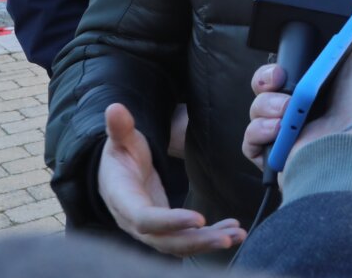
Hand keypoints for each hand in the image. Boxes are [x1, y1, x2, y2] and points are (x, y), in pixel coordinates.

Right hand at [98, 103, 244, 255]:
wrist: (116, 174)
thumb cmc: (121, 155)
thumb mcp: (121, 140)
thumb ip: (120, 128)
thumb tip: (114, 108)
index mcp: (123, 200)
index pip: (145, 219)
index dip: (171, 221)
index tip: (199, 218)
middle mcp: (135, 223)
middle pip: (166, 240)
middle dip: (196, 241)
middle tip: (227, 238)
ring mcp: (151, 230)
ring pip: (179, 244)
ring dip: (208, 242)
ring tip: (237, 235)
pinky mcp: (166, 229)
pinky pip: (187, 238)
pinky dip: (210, 236)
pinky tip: (232, 231)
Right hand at [242, 34, 351, 172]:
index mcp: (329, 86)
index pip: (295, 67)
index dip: (287, 59)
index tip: (290, 56)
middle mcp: (310, 109)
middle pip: (269, 85)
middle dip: (268, 77)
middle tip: (280, 79)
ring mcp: (292, 132)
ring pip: (258, 108)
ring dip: (267, 103)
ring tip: (288, 109)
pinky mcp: (277, 155)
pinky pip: (250, 138)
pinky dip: (258, 129)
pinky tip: (278, 128)